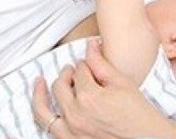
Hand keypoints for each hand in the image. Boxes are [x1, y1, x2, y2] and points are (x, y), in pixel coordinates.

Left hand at [32, 39, 175, 138]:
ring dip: (39, 94)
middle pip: (60, 86)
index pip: (78, 71)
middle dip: (66, 74)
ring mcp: (70, 131)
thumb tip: (90, 45)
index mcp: (89, 97)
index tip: (89, 65)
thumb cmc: (138, 113)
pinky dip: (41, 117)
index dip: (84, 65)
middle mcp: (75, 115)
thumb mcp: (122, 83)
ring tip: (38, 82)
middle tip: (72, 71)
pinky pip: (47, 128)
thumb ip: (101, 63)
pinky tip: (37, 110)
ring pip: (43, 110)